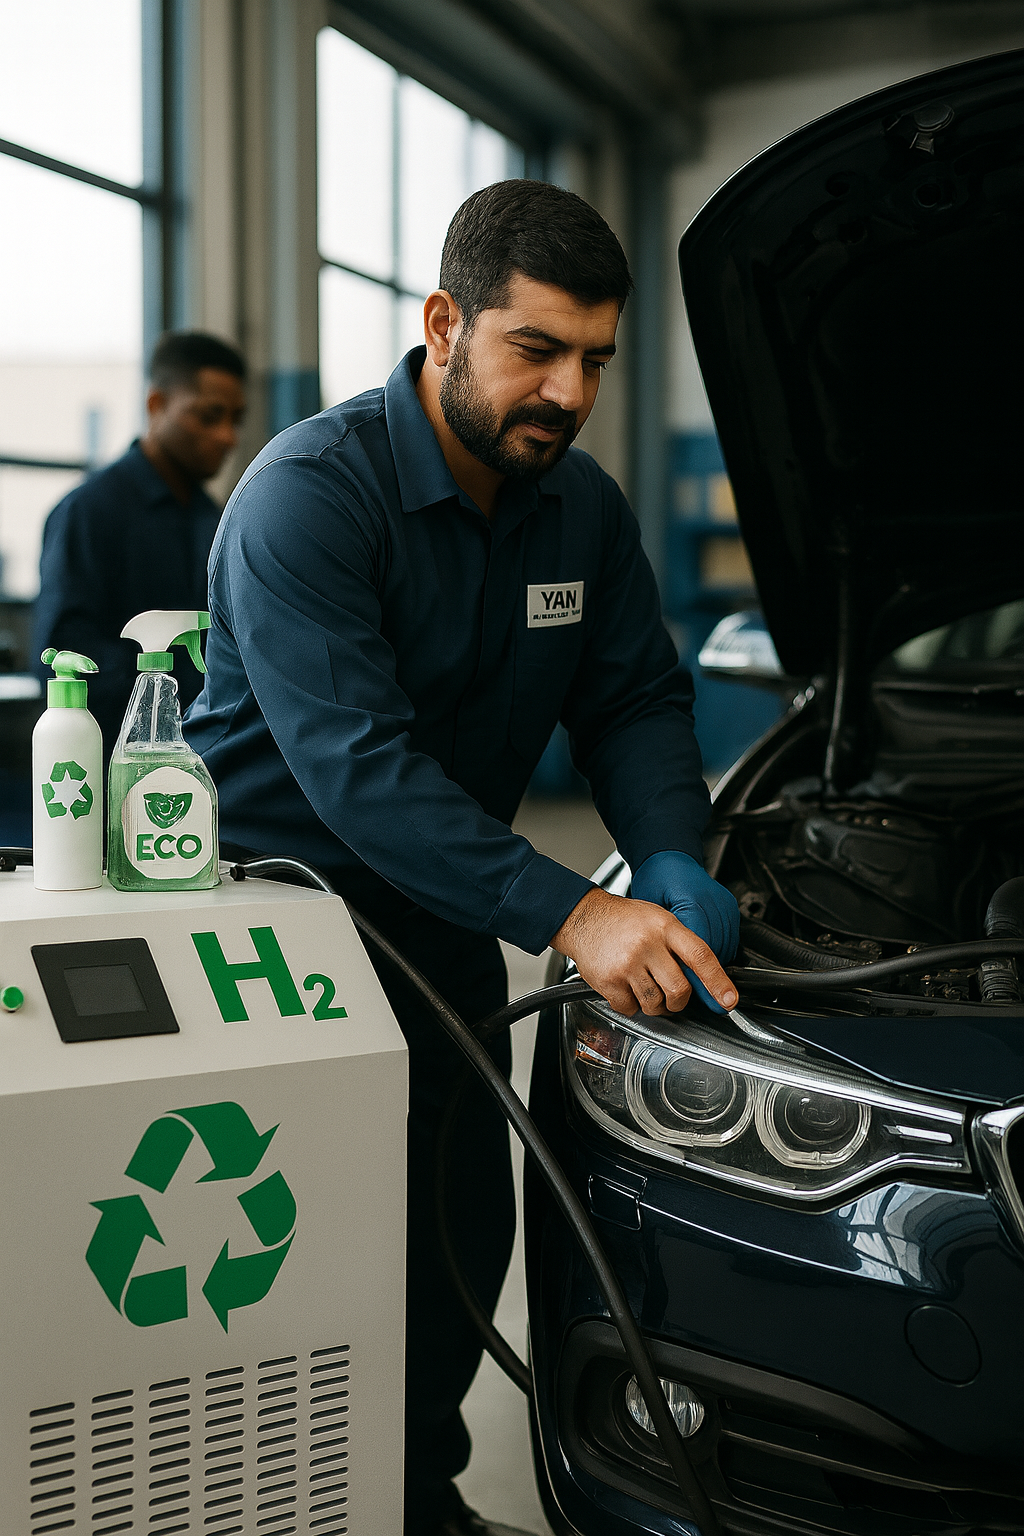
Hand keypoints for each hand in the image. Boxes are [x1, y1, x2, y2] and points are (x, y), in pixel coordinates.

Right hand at [551, 887, 737, 1018]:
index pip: (700, 957)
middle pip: (679, 989)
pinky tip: (625, 987)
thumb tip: (706, 978)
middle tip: (673, 995)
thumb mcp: (659, 918)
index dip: (718, 982)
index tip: (729, 1000)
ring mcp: (627, 964)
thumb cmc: (624, 919)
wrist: (583, 917)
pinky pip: (630, 1008)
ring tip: (645, 986)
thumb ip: (681, 944)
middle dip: (679, 1000)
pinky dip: (630, 1005)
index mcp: (665, 927)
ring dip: (654, 1004)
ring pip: (655, 1004)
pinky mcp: (608, 981)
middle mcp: (647, 944)